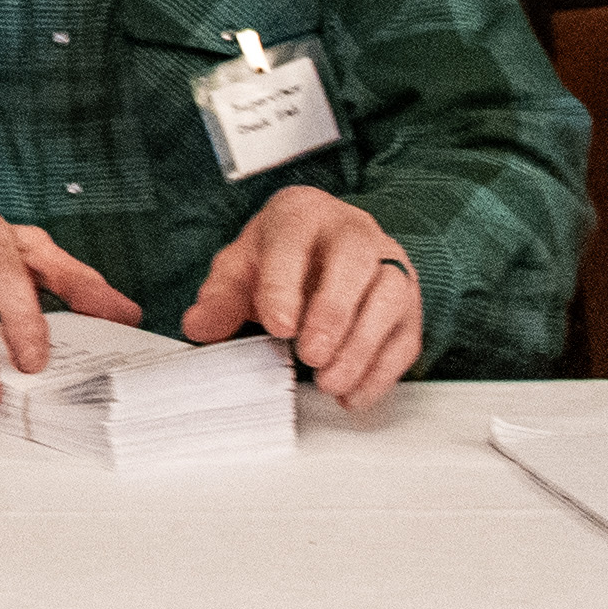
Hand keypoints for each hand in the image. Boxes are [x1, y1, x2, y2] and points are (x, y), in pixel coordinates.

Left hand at [178, 184, 425, 409]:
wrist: (328, 245)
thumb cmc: (284, 254)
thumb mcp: (242, 265)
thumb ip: (221, 295)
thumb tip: (199, 326)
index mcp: (303, 214)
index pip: (295, 239)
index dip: (285, 284)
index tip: (278, 325)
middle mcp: (353, 232)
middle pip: (356, 260)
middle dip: (334, 312)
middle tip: (311, 355)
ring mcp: (389, 266)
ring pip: (391, 296)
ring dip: (362, 346)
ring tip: (330, 382)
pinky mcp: (408, 305)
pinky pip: (406, 336)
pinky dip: (383, 370)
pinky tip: (354, 394)